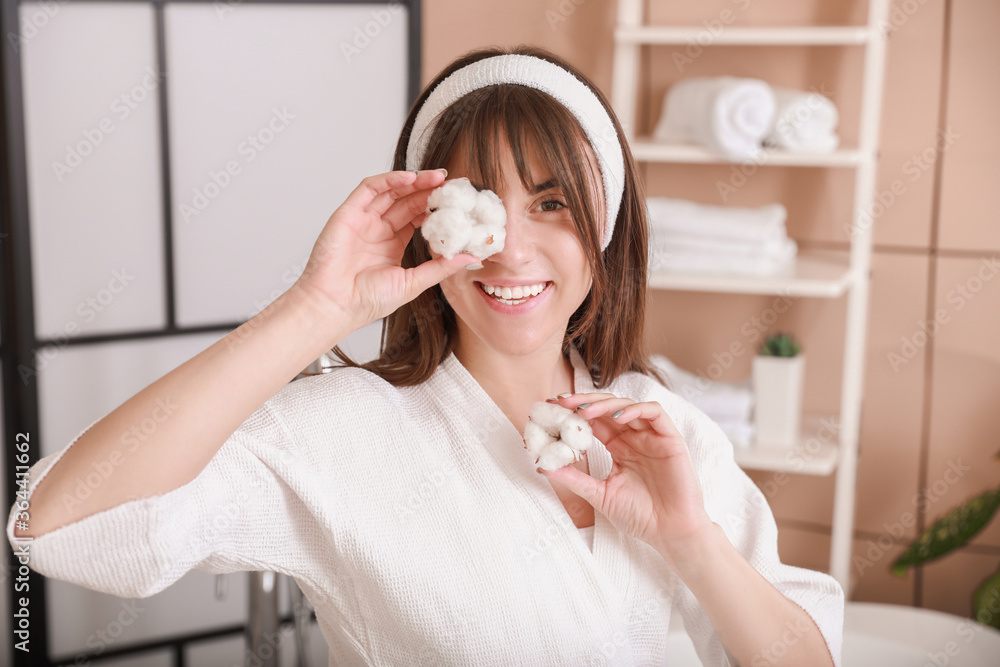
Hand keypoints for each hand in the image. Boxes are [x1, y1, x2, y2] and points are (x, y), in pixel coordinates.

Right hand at [294, 169, 478, 330]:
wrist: (335, 305)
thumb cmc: (366, 301)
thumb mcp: (413, 282)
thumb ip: (441, 267)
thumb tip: (471, 257)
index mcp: (392, 244)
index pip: (417, 218)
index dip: (436, 208)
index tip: (458, 203)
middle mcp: (377, 229)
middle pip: (407, 201)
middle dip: (429, 191)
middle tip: (451, 184)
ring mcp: (363, 220)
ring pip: (391, 191)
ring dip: (414, 181)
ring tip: (437, 177)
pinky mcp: (348, 213)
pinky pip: (370, 189)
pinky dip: (389, 180)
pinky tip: (410, 179)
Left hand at [539, 393, 714, 553]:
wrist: (670, 533)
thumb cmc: (639, 516)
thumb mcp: (599, 495)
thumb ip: (574, 478)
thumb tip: (543, 464)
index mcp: (618, 447)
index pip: (594, 422)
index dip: (573, 413)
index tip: (552, 410)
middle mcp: (634, 438)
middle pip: (607, 408)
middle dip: (584, 402)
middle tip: (562, 404)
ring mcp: (652, 436)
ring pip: (628, 405)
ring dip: (605, 405)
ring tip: (585, 412)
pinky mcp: (670, 439)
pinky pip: (655, 413)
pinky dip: (636, 410)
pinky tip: (617, 418)